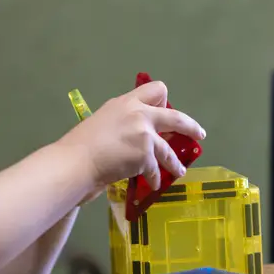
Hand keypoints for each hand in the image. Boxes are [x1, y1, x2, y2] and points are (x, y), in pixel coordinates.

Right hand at [58, 81, 204, 191]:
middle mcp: (139, 114)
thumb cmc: (79, 145)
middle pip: (175, 117)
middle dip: (190, 126)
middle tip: (199, 134)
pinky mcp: (146, 155)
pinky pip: (156, 169)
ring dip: (175, 163)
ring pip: (168, 150)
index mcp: (125, 102)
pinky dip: (154, 179)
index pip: (155, 89)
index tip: (166, 110)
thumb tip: (132, 135)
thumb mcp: (102, 121)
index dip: (164, 100)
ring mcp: (144, 134)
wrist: (75, 162)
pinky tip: (152, 185)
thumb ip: (121, 122)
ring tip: (180, 171)